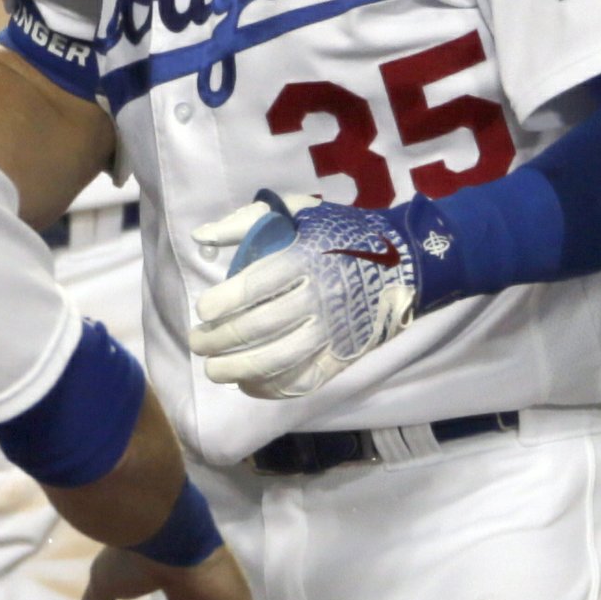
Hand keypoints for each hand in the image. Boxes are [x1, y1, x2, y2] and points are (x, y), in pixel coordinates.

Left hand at [189, 190, 427, 399]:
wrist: (403, 260)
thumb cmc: (339, 233)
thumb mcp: (297, 212)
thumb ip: (247, 221)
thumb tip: (201, 237)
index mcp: (306, 257)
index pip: (256, 285)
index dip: (223, 301)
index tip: (203, 310)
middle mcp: (320, 296)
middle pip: (261, 326)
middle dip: (220, 339)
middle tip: (197, 342)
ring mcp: (334, 330)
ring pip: (280, 359)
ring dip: (239, 369)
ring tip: (214, 369)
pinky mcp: (344, 354)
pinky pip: (304, 379)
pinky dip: (272, 387)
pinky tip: (248, 384)